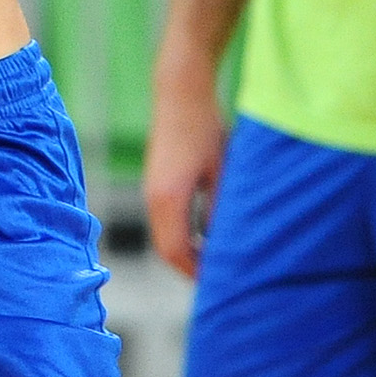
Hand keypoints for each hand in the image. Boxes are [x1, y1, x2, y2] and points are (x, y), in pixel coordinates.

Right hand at [144, 69, 227, 278]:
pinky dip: (182, 236)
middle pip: (166, 250)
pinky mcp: (156, 182)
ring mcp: (152, 191)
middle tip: (220, 281)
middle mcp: (154, 198)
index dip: (197, 272)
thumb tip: (223, 243)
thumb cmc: (205, 128)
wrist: (180, 92)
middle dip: (190, 268)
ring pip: (164, 237)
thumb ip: (219, 209)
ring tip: (215, 263)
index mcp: (168, 199)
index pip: (177, 252)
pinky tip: (206, 236)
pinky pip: (165, 222)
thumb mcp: (221, 172)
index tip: (221, 284)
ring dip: (185, 253)